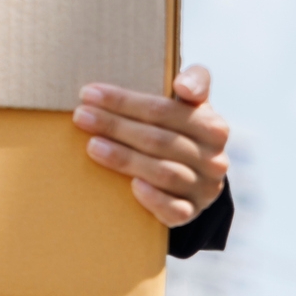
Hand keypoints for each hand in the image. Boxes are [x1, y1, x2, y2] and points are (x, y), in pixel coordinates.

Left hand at [74, 65, 229, 227]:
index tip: (89, 93)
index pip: (164, 109)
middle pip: (158, 140)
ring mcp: (204, 189)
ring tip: (93, 147)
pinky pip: (174, 210)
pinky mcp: (192, 213)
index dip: (124, 101)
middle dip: (115, 126)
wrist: (194, 178)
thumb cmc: (181, 131)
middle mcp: (214, 159)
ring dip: (125, 159)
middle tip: (81, 117)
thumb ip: (194, 82)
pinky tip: (132, 186)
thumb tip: (182, 85)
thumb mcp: (191, 105)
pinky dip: (153, 198)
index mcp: (213, 126)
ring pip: (164, 173)